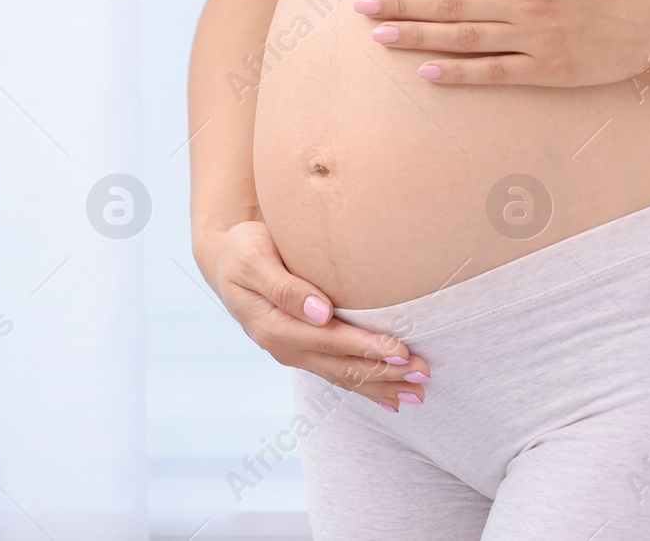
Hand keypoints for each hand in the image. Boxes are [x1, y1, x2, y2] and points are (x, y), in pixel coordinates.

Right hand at [198, 220, 430, 411]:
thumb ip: (285, 287)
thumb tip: (321, 312)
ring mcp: (294, 353)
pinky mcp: (303, 350)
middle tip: (424, 373)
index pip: (328, 341)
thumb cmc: (242, 250)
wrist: (226, 261)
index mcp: (273, 326)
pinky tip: (391, 400)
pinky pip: (337, 374)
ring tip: (418, 393)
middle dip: (384, 373)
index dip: (366, 347)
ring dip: (381, 386)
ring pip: (342, 376)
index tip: (401, 349)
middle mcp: (284, 347)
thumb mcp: (253, 259)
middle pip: (340, 366)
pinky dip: (365, 388)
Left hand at [355, 0, 649, 86]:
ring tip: (380, 37)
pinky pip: (495, 72)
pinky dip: (459, 73)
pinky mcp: (548, 69)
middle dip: (399, 5)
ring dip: (417, 37)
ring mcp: (534, 38)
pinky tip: (427, 72)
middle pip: (448, 4)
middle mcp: (522, 2)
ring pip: (462, 38)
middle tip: (359, 7)